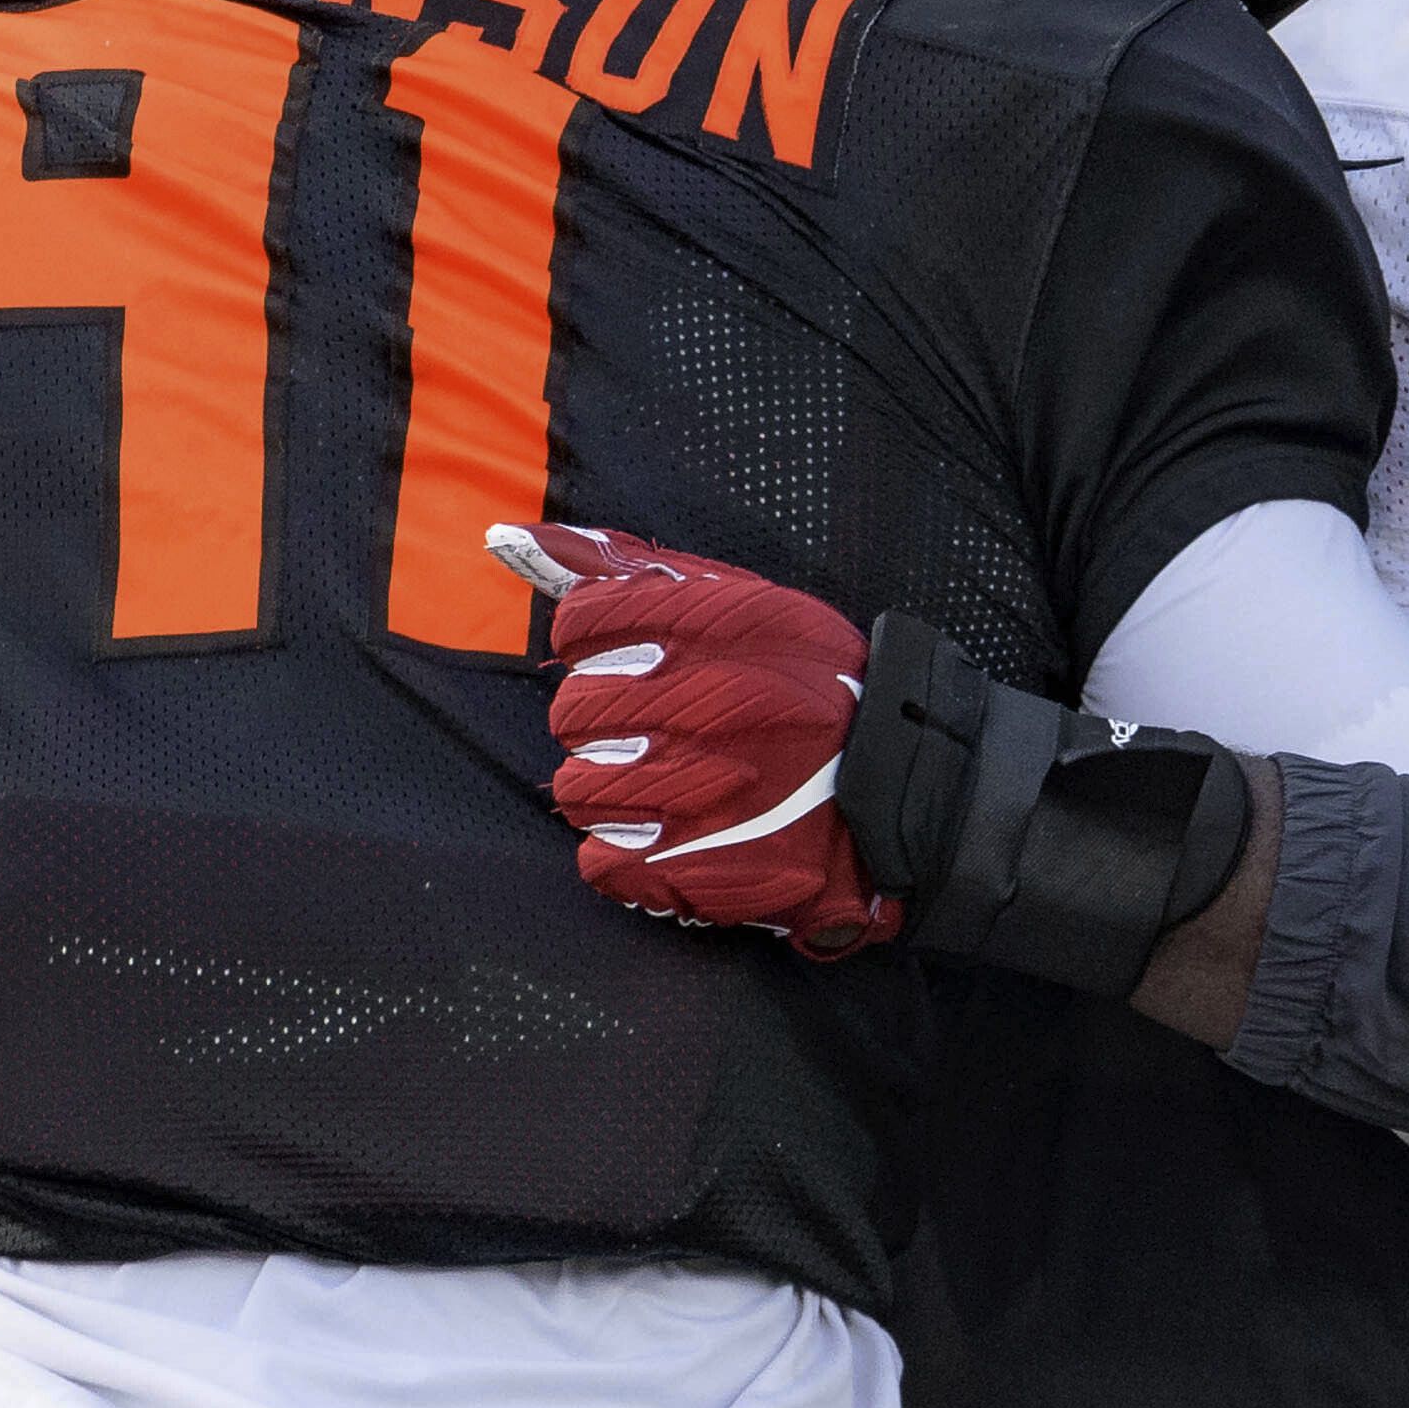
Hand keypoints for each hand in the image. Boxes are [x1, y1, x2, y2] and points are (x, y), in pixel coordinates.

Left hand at [518, 523, 896, 956]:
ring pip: (577, 791)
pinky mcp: (695, 867)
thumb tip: (506, 540)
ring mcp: (695, 791)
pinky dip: (625, 853)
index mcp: (712, 629)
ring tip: (671, 784)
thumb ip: (622, 568)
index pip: (580, 627)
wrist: (902, 789)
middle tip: (661, 732)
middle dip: (605, 724)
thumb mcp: (739, 601)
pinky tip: (670, 833)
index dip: (600, 648)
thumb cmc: (809, 683)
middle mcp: (699, 703)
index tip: (640, 663)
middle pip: (572, 713)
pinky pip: (599, 862)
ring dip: (614, 790)